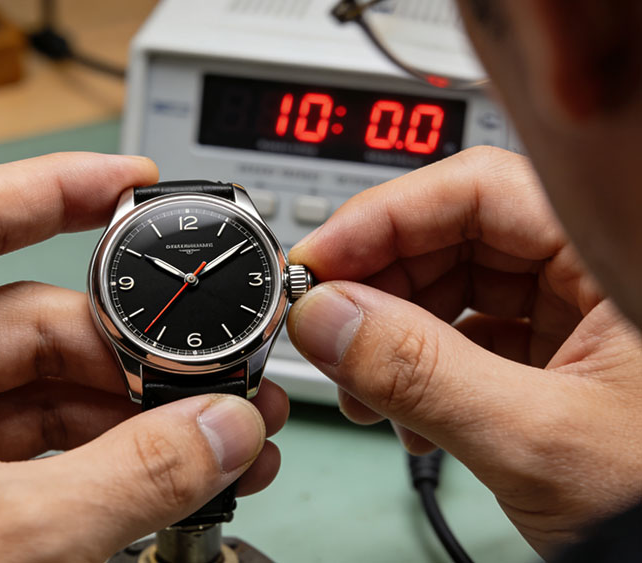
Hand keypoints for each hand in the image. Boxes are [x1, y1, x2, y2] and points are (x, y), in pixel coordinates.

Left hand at [0, 153, 288, 561]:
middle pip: (43, 321)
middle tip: (217, 383)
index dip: (62, 185)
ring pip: (52, 389)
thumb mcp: (1, 540)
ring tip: (218, 439)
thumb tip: (226, 430)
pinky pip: (43, 443)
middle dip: (143, 353)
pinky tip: (168, 474)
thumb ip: (131, 478)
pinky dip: (109, 457)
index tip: (137, 182)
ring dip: (140, 413)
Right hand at [287, 146, 641, 557]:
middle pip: (455, 237)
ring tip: (364, 391)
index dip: (382, 218)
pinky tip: (408, 416)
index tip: (316, 261)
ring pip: (454, 288)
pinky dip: (423, 371)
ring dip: (392, 337)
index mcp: (611, 251)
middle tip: (325, 329)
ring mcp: (575, 312)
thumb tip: (324, 317)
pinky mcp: (556, 354)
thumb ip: (420, 373)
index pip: (477, 190)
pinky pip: (469, 337)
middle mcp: (593, 269)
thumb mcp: (536, 437)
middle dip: (378, 288)